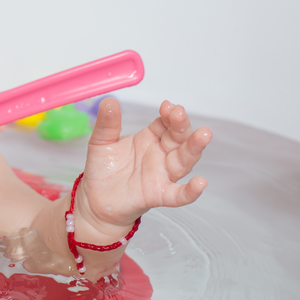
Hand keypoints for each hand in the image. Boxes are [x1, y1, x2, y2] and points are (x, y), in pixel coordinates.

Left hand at [75, 99, 211, 241]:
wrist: (95, 199)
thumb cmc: (102, 170)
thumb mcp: (100, 142)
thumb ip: (106, 124)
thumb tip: (108, 100)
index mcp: (149, 138)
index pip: (165, 123)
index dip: (168, 114)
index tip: (167, 106)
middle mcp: (160, 154)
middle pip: (178, 138)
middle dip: (182, 125)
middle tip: (179, 113)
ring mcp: (162, 174)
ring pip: (183, 161)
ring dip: (194, 148)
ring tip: (203, 135)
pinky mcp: (158, 194)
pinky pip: (178, 194)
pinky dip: (190, 191)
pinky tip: (200, 184)